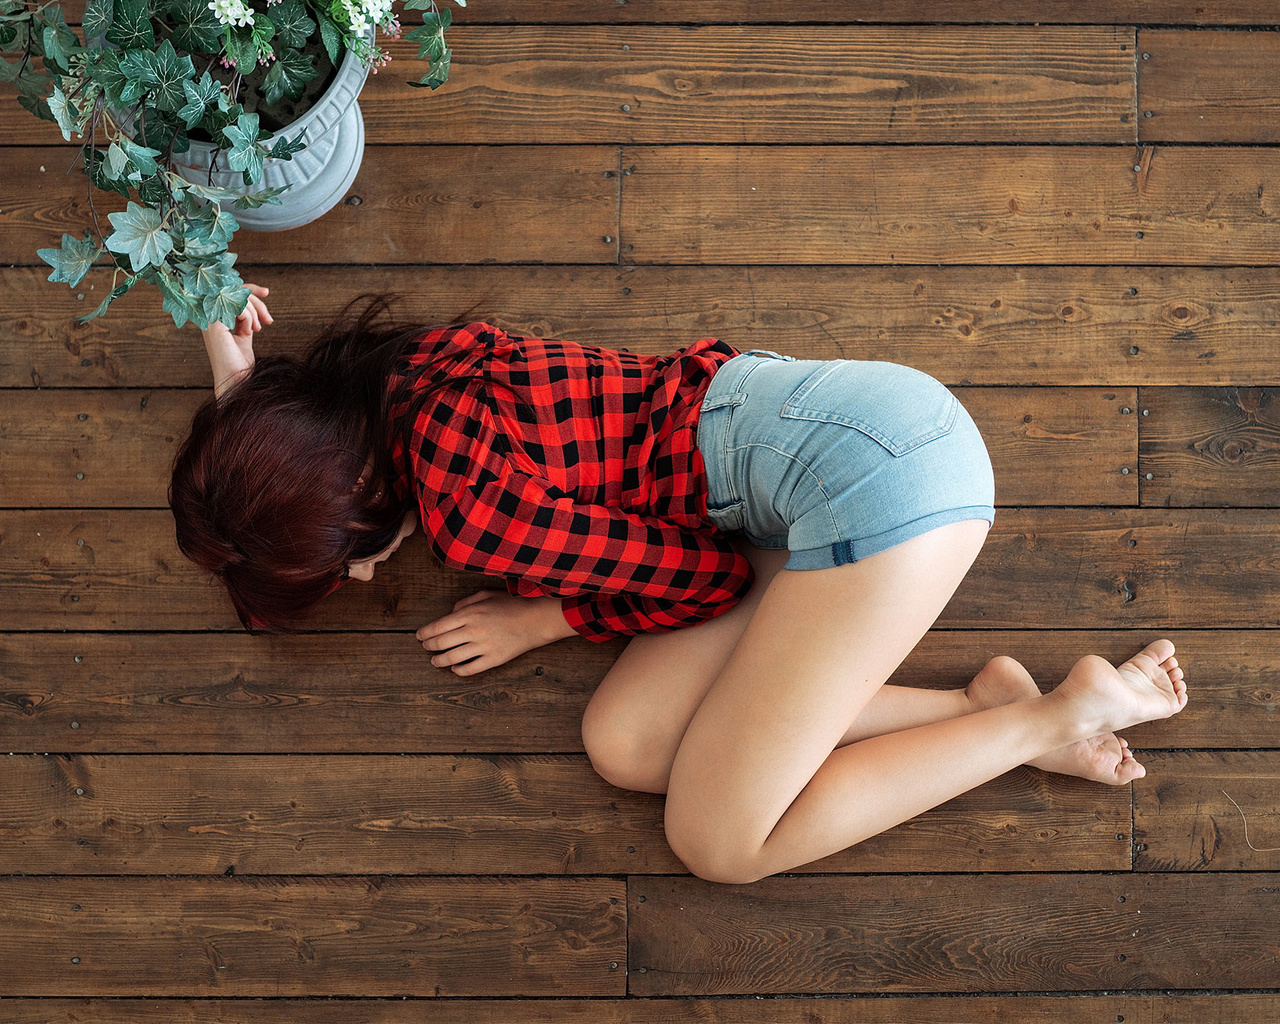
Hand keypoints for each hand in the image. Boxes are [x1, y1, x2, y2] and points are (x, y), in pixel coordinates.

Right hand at [203, 283, 272, 397]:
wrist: (236, 379)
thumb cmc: (239, 361)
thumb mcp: (245, 331)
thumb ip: (245, 315)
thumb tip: (256, 298)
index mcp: (214, 316)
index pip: (230, 290)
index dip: (250, 289)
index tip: (267, 293)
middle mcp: (208, 314)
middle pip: (235, 291)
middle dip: (257, 301)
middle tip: (268, 319)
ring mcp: (209, 318)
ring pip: (238, 297)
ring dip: (254, 312)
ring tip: (256, 330)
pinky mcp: (214, 323)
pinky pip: (237, 306)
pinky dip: (249, 317)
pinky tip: (249, 332)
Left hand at [416, 591, 573, 675]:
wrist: (537, 619)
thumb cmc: (512, 605)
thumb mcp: (487, 595)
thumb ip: (465, 603)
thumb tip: (450, 614)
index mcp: (470, 613)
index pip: (438, 626)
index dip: (424, 633)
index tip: (419, 636)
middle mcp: (474, 630)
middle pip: (441, 643)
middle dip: (428, 646)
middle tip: (425, 647)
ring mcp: (484, 646)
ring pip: (452, 658)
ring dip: (439, 661)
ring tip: (435, 661)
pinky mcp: (494, 659)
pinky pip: (470, 669)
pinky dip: (458, 670)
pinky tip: (455, 668)